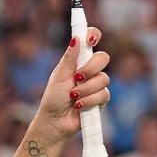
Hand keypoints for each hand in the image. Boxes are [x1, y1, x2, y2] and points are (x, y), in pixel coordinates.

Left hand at [34, 27, 109, 144]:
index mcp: (77, 61)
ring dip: (86, 89)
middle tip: (77, 77)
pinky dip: (89, 100)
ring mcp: (96, 84)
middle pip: (103, 58)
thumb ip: (69, 58)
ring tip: (73, 97)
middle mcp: (89, 70)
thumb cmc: (53, 98)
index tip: (90, 39)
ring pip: (104, 79)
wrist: (55, 121)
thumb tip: (76, 38)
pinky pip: (103, 94)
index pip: (90, 41)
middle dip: (91, 68)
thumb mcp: (59, 76)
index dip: (93, 35)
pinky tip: (79, 106)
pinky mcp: (101, 99)